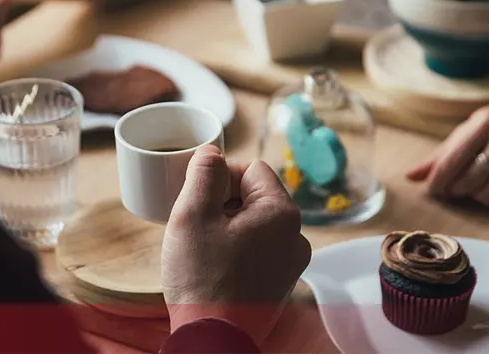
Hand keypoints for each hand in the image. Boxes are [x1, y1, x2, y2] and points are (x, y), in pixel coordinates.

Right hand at [162, 145, 311, 343]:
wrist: (212, 338)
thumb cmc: (202, 279)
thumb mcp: (192, 214)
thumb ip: (203, 174)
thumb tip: (211, 152)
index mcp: (282, 213)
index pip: (251, 168)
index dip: (220, 176)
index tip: (198, 198)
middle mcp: (296, 236)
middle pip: (255, 196)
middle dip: (223, 203)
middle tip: (197, 225)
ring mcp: (291, 263)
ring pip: (255, 224)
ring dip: (228, 227)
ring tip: (203, 248)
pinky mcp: (280, 283)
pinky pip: (258, 250)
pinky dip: (236, 250)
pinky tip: (214, 267)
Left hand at [406, 75, 488, 205]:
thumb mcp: (473, 127)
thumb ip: (442, 153)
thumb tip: (410, 177)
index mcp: (485, 123)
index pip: (451, 161)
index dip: (437, 181)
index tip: (432, 189)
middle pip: (468, 182)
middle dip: (457, 189)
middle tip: (459, 184)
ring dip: (479, 194)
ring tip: (483, 181)